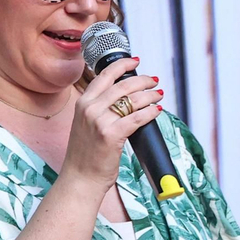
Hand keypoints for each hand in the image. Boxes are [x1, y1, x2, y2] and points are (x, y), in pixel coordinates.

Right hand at [60, 56, 161, 189]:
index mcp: (83, 103)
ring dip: (150, 95)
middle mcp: (89, 109)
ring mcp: (100, 121)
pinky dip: (150, 112)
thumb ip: (98, 109)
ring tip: (158, 95)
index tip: (134, 61)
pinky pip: (137, 118)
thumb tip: (123, 98)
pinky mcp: (112, 135)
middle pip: (123, 86)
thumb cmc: (85, 155)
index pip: (104, 75)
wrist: (81, 178)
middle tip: (153, 81)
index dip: (122, 66)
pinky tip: (157, 110)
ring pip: (132, 100)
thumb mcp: (85, 124)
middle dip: (142, 80)